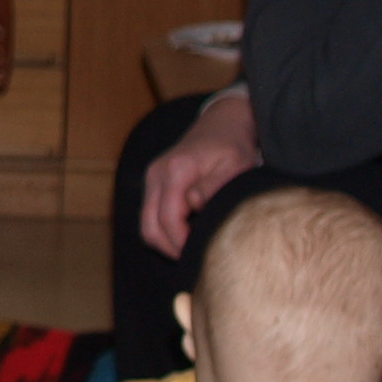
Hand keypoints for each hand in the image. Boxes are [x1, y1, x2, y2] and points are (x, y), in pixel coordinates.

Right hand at [139, 90, 260, 257]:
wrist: (223, 122)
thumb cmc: (233, 145)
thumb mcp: (235, 165)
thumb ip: (214, 186)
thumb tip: (194, 204)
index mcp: (176, 170)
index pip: (168, 220)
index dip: (181, 243)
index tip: (201, 254)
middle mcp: (157, 174)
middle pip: (149, 227)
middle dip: (170, 249)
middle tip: (195, 259)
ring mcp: (152, 178)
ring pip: (146, 224)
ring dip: (164, 242)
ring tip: (190, 249)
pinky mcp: (153, 182)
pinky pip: (150, 215)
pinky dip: (163, 230)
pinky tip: (185, 234)